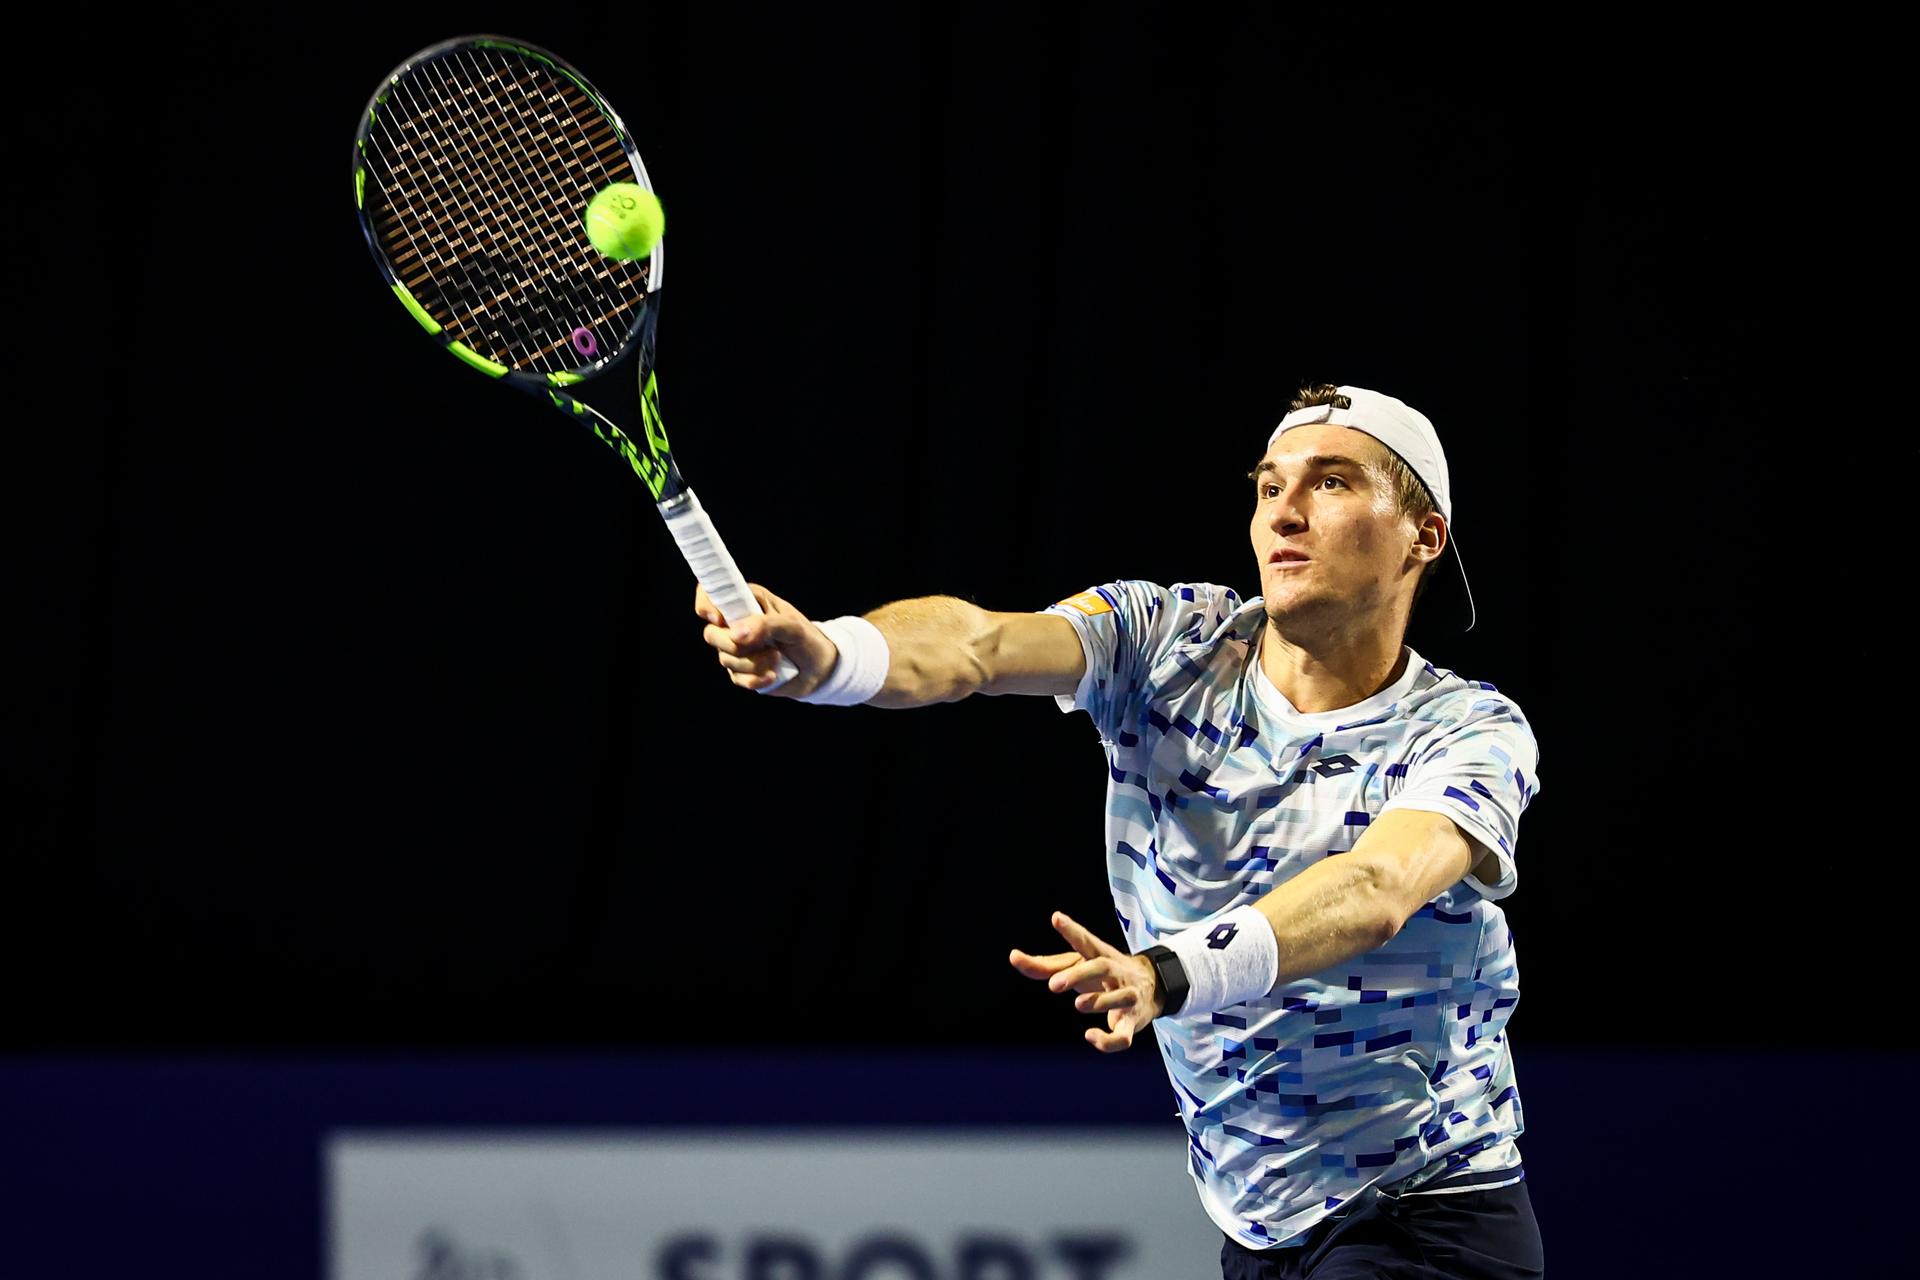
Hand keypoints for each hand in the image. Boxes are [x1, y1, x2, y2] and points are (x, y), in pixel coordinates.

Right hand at [695, 582, 838, 696]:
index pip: (709, 593)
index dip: (706, 605)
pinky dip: (756, 680)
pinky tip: (773, 676)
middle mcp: (736, 622)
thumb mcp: (792, 626)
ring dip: (754, 664)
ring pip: (725, 659)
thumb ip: (765, 625)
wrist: (819, 668)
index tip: (719, 620)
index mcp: (746, 600)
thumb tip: (736, 633)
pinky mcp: (741, 671)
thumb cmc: (806, 638)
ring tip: (777, 659)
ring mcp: (736, 648)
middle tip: (764, 646)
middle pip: (711, 634)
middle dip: (736, 646)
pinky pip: (736, 678)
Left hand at [1009, 911, 1160, 1052]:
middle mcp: (1116, 973)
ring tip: (1078, 1005)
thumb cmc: (1102, 973)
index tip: (1056, 918)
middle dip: (1079, 975)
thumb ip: (1044, 965)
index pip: (1085, 940)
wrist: (1153, 988)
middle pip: (1102, 967)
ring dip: (1100, 1002)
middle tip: (1053, 985)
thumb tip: (1013, 956)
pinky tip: (1090, 1037)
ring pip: (1120, 998)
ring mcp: (1127, 997)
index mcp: (1100, 955)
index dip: (1071, 930)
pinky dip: (1108, 1041)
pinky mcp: (1132, 1022)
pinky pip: (1124, 1035)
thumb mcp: (1076, 964)